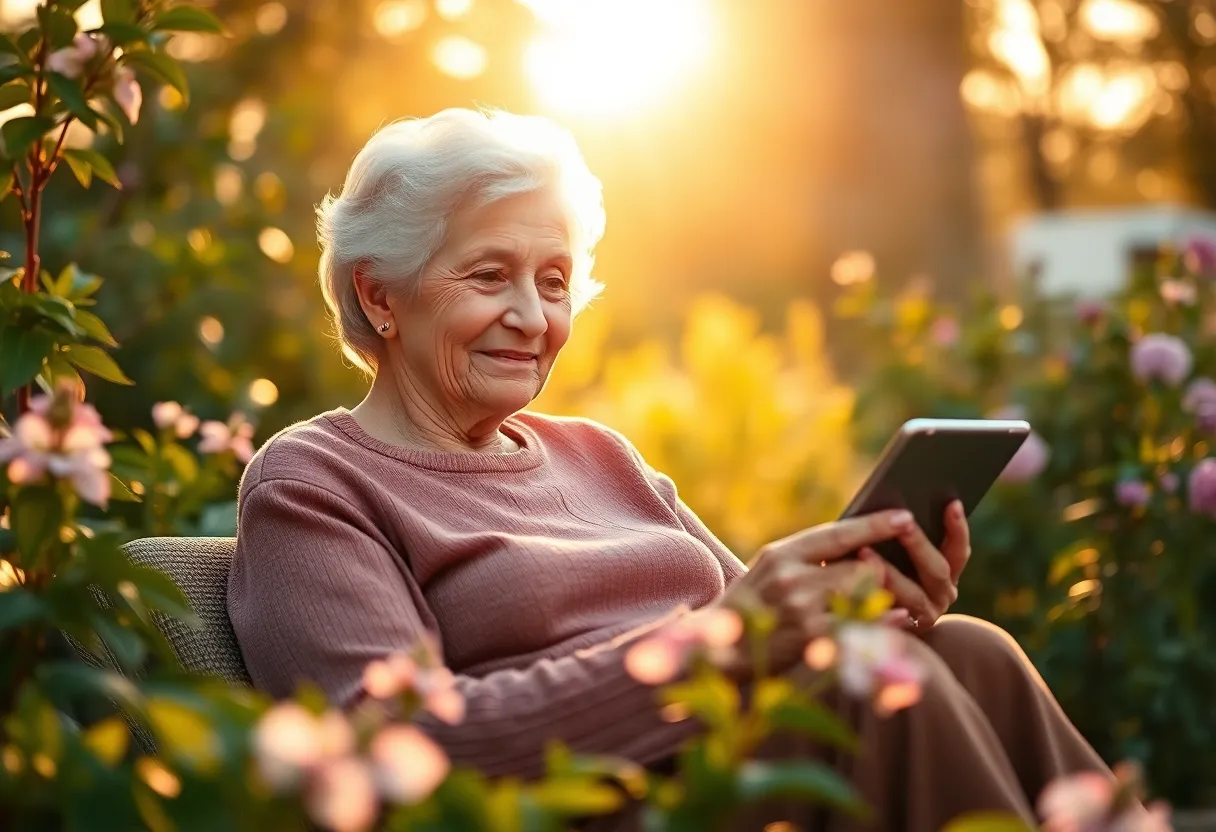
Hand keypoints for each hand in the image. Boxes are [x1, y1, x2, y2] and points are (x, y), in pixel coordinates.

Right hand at [711, 509, 918, 680]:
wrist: (722, 651)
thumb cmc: (752, 607)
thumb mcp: (769, 571)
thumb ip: (807, 558)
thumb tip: (860, 547)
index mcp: (780, 554)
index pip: (837, 533)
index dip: (875, 524)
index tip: (905, 517)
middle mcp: (790, 576)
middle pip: (859, 567)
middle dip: (879, 573)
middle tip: (897, 575)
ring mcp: (800, 608)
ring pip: (861, 594)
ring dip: (881, 597)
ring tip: (899, 598)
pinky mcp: (810, 638)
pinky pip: (860, 624)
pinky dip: (885, 621)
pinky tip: (900, 618)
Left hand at [856, 499, 970, 630]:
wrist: (867, 623)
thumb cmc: (875, 569)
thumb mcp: (893, 550)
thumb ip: (899, 534)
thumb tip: (895, 507)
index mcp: (947, 571)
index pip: (958, 550)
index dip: (957, 528)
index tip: (952, 502)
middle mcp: (943, 594)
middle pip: (937, 569)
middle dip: (919, 544)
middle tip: (904, 522)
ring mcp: (926, 614)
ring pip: (913, 595)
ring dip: (890, 573)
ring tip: (864, 551)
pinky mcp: (902, 632)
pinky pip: (890, 618)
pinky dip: (876, 602)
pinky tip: (853, 586)